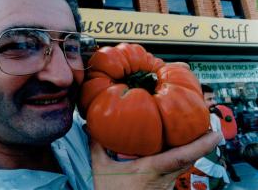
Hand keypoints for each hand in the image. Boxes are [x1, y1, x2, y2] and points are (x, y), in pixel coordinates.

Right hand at [91, 132, 221, 189]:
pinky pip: (177, 170)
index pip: (181, 157)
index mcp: (150, 170)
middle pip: (190, 159)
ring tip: (197, 132)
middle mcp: (163, 179)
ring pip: (185, 165)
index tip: (218, 134)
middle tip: (210, 125)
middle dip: (203, 143)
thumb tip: (90, 127)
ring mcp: (165, 185)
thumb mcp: (100, 169)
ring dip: (194, 150)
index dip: (201, 145)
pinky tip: (178, 147)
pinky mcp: (163, 188)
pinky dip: (183, 157)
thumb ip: (97, 146)